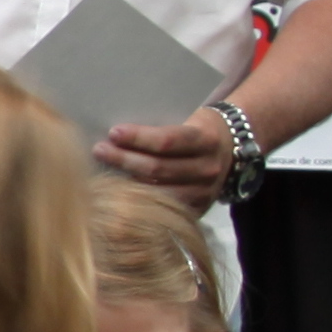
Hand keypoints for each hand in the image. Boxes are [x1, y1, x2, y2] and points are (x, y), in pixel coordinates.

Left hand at [99, 118, 229, 200]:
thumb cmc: (199, 129)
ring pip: (159, 193)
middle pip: (158, 169)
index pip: (167, 141)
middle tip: (99, 150)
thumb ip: (162, 129)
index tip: (113, 132)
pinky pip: (166, 210)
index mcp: (206, 140)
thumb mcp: (189, 121)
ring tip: (103, 173)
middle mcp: (208, 168)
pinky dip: (141, 202)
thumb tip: (116, 134)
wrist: (232, 149)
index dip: (138, 137)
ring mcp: (205, 193)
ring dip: (127, 184)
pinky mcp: (199, 210)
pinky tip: (121, 195)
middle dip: (124, 159)